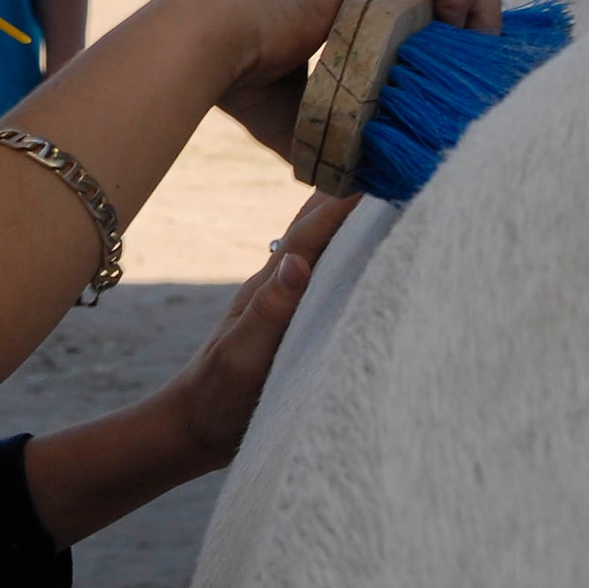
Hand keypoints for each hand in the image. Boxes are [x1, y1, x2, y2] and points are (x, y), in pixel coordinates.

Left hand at [162, 190, 362, 470]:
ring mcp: (287, 299)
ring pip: (323, 244)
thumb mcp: (242, 358)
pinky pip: (329, 273)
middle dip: (351, 190)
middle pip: (317, 224)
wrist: (193, 427)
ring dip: (350, 214)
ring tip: (389, 186)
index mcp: (269, 286)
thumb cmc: (217, 397)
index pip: (311, 233)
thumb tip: (296, 260)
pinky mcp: (295, 318)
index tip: (382, 171)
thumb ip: (268, 312)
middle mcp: (279, 283)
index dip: (345, 202)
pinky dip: (350, 250)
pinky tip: (370, 248)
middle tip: (394, 160)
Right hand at [211, 0, 501, 154]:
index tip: (453, 67)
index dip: (438, 18)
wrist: (211, 42)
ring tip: (481, 53)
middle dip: (462, 11)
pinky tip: (466, 33)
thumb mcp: (297, 102)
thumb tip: (348, 182)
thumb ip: (330, 124)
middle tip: (477, 63)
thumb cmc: (239, 75)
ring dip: (474, 2)